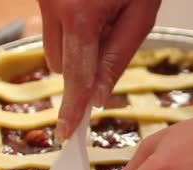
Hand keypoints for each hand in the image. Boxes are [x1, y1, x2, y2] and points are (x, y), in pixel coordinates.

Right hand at [37, 0, 161, 140]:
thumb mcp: (141, 13)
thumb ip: (117, 57)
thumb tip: (97, 98)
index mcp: (79, 14)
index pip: (75, 76)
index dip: (73, 108)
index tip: (66, 133)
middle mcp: (53, 6)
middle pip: (61, 65)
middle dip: (83, 66)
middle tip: (112, 33)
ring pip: (54, 49)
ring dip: (75, 48)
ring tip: (102, 15)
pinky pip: (52, 29)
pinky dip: (69, 29)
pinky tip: (90, 7)